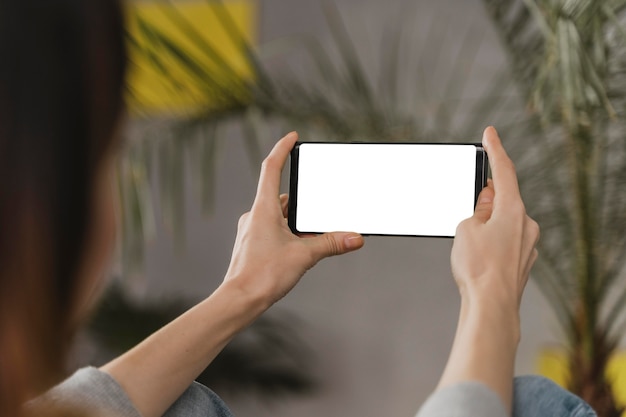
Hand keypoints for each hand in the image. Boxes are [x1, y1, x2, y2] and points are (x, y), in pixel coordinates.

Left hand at [223, 132, 363, 305]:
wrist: (239, 301)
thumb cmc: (263, 276)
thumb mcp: (304, 255)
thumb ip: (331, 243)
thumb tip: (356, 237)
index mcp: (263, 209)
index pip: (271, 168)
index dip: (282, 149)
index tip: (292, 137)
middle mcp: (254, 215)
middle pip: (281, 196)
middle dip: (302, 201)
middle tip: (319, 205)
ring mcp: (251, 231)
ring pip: (278, 216)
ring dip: (295, 220)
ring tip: (311, 235)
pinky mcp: (252, 245)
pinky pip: (273, 230)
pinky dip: (287, 233)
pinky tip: (299, 249)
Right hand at [451, 127, 539, 309]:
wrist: (491, 307)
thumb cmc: (478, 268)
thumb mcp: (467, 229)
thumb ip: (477, 210)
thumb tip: (487, 203)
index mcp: (513, 210)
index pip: (504, 171)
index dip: (495, 150)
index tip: (490, 133)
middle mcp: (526, 224)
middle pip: (503, 200)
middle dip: (483, 202)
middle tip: (465, 215)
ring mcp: (527, 244)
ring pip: (504, 223)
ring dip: (486, 225)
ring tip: (468, 246)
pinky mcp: (522, 261)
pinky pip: (505, 241)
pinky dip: (491, 242)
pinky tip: (478, 258)